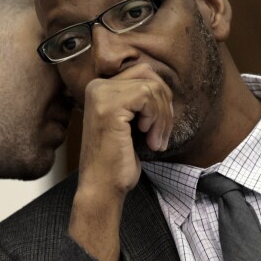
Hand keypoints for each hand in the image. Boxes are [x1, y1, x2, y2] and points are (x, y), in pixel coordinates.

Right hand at [69, 63, 172, 260]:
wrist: (102, 187)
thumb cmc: (117, 160)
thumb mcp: (131, 121)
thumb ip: (140, 99)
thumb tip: (163, 81)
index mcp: (99, 87)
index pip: (142, 72)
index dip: (159, 97)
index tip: (158, 126)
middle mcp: (96, 86)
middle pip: (148, 75)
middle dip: (164, 104)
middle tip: (161, 134)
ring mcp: (100, 94)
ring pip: (151, 86)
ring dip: (162, 116)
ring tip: (156, 140)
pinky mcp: (109, 106)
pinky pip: (148, 96)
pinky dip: (157, 119)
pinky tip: (148, 138)